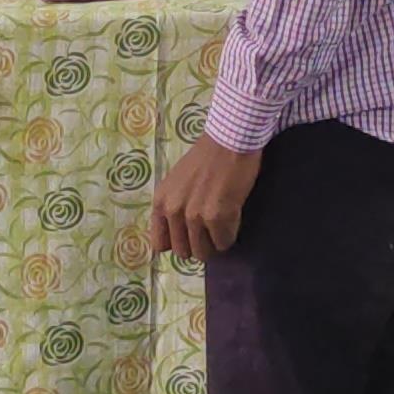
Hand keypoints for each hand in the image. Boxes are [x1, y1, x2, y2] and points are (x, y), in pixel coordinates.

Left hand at [148, 137, 262, 260]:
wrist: (229, 140)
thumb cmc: (207, 158)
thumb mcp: (177, 182)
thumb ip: (174, 206)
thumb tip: (181, 234)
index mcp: (161, 202)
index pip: (160, 244)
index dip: (177, 243)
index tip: (190, 236)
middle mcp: (174, 211)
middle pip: (183, 252)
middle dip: (198, 245)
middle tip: (211, 231)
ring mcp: (194, 215)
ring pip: (203, 252)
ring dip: (215, 243)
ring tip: (222, 226)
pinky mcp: (217, 216)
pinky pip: (224, 242)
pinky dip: (230, 236)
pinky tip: (233, 218)